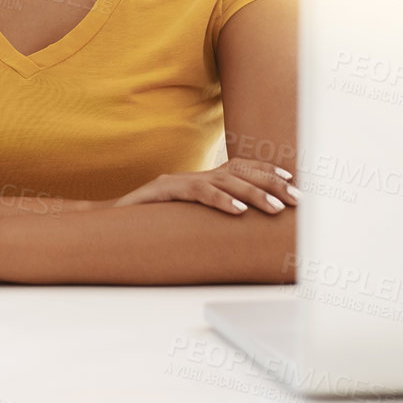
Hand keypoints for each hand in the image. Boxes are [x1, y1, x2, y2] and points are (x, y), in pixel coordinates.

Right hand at [111, 158, 299, 215]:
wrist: (106, 222)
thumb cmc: (148, 225)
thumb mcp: (185, 220)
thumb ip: (208, 218)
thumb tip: (242, 234)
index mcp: (200, 180)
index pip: (240, 168)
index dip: (266, 172)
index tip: (292, 182)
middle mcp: (192, 176)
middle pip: (239, 172)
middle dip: (271, 184)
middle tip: (297, 200)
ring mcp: (177, 181)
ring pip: (223, 181)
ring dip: (253, 194)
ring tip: (275, 208)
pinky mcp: (162, 192)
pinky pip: (196, 193)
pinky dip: (220, 201)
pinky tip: (238, 212)